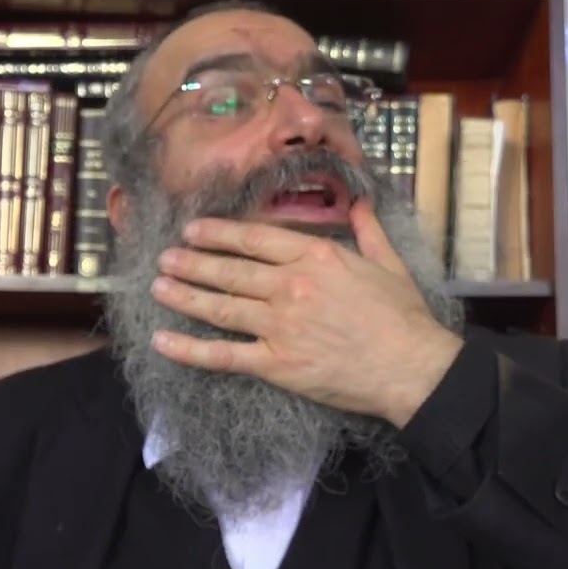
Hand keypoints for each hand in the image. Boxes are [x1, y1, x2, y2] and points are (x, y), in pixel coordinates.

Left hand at [148, 199, 463, 428]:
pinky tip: (164, 342)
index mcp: (316, 257)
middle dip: (192, 262)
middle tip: (164, 258)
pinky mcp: (276, 363)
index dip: (220, 233)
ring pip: (220, 307)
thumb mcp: (390, 263)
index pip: (256, 239)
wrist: (410, 366)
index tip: (194, 230)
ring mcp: (280, 325)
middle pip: (230, 270)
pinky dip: (190, 349)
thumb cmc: (404, 317)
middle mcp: (290, 286)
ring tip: (157, 288)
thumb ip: (369, 230)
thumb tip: (362, 202)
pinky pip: (224, 355)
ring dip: (184, 296)